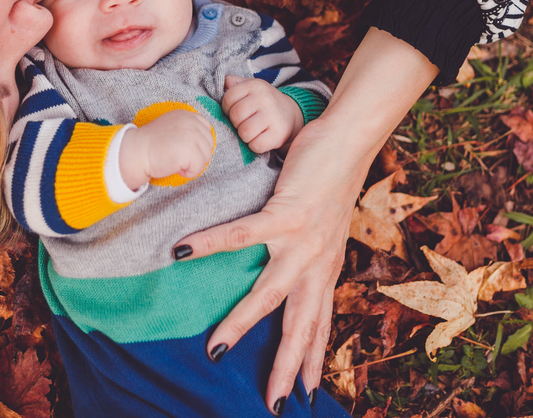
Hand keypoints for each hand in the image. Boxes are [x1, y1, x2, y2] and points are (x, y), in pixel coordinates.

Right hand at [119, 110, 214, 189]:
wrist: (137, 152)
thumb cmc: (152, 144)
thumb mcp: (172, 126)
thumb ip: (188, 129)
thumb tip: (204, 143)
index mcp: (187, 115)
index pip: (206, 129)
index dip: (197, 143)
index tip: (181, 147)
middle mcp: (191, 122)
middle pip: (208, 145)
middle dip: (195, 155)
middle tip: (176, 155)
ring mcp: (192, 135)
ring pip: (205, 158)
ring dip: (192, 164)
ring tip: (175, 160)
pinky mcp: (189, 151)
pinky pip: (199, 168)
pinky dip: (188, 173)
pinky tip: (175, 166)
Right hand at [171, 29, 438, 408]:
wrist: (348, 141)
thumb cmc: (330, 176)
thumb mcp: (324, 224)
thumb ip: (308, 246)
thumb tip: (285, 258)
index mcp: (325, 266)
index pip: (318, 323)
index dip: (311, 359)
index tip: (303, 392)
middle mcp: (318, 261)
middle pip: (299, 324)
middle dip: (287, 366)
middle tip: (274, 402)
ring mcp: (304, 240)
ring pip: (269, 293)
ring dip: (242, 322)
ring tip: (216, 346)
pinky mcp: (287, 212)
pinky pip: (242, 233)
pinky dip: (211, 243)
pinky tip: (184, 250)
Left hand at [221, 76, 302, 153]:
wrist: (290, 113)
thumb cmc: (262, 101)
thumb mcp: (250, 87)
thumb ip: (234, 83)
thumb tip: (223, 84)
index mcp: (255, 86)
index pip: (229, 98)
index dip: (227, 108)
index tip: (234, 111)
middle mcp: (264, 99)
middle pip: (235, 116)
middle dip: (235, 123)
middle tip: (243, 122)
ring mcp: (272, 117)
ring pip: (244, 132)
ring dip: (244, 135)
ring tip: (250, 131)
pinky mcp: (278, 134)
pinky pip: (256, 145)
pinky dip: (254, 146)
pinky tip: (259, 139)